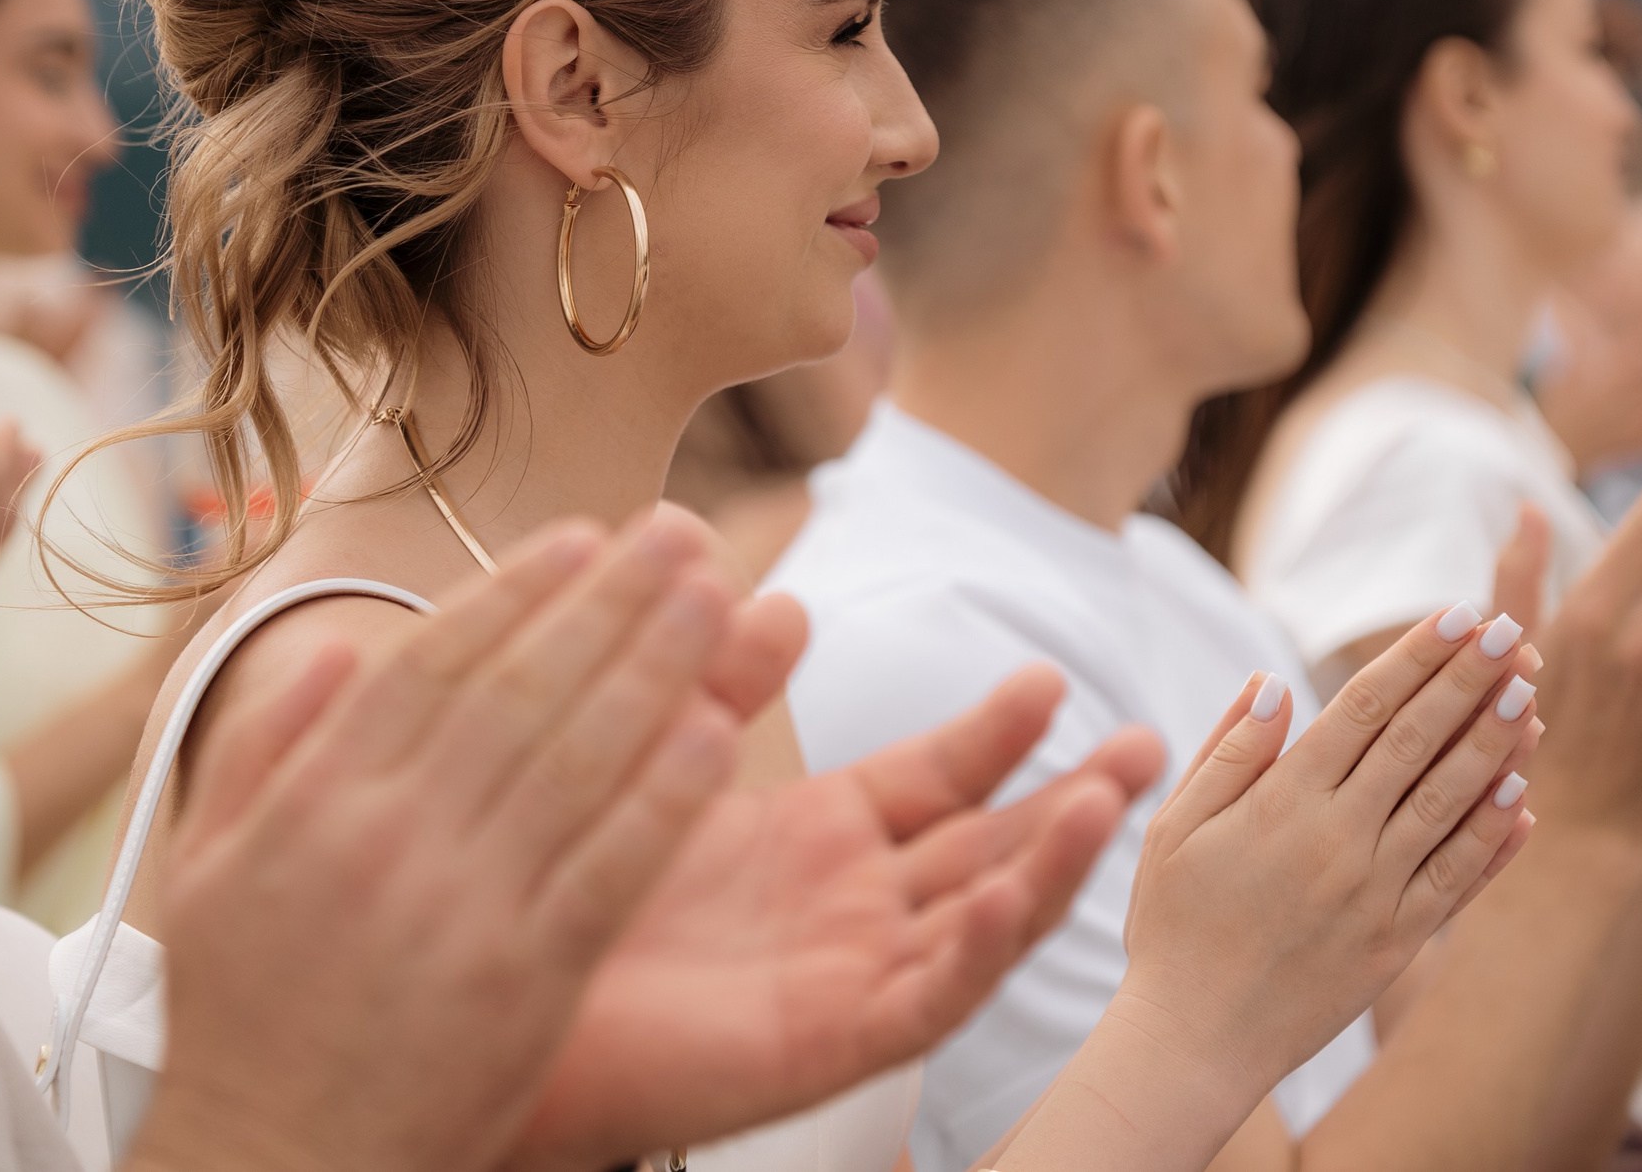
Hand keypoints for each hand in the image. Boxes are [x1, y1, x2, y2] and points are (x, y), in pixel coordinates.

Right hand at [131, 512, 759, 1171]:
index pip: (429, 666)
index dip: (512, 592)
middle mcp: (392, 838)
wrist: (274, 1164)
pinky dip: (664, 798)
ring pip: (576, 761)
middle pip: (519, 691)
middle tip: (677, 532)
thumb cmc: (243, 1019)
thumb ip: (266, 747)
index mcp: (317, 803)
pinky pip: (609, 869)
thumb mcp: (209, 868)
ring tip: (717, 598)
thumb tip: (336, 650)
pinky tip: (715, 733)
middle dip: (607, 600)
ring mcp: (464, 908)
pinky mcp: (527, 981)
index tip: (579, 536)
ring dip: (655, 668)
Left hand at [513, 666, 1161, 1166]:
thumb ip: (723, 681)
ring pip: (983, 920)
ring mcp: (847, 977)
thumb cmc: (567, 888)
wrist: (486, 997)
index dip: (999, 731)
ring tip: (1108, 795)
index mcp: (819, 842)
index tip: (1051, 672)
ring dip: (1050, 861)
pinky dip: (973, 948)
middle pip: (994, 848)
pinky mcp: (825, 1042)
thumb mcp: (659, 756)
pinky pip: (924, 996)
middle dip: (1075, 798)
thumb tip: (784, 599)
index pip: (938, 778)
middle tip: (1156, 742)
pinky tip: (1002, 896)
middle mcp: (851, 909)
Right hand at [1119, 604, 1538, 1079]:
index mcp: (1284, 802)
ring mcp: (1376, 893)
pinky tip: (1525, 797)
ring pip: (1451, 804)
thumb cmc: (1173, 927)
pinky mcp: (1397, 943)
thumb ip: (1229, 753)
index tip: (1459, 614)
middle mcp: (1340, 840)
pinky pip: (1458, 881)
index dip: (1417, 656)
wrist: (1194, 1040)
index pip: (1365, 708)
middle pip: (1420, 742)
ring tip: (1534, 694)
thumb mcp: (1175, 827)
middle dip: (1472, 679)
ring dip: (1497, 745)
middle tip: (1516, 630)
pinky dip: (1495, 839)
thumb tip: (1273, 686)